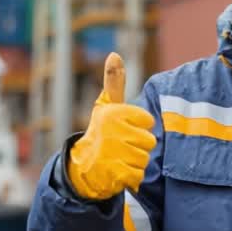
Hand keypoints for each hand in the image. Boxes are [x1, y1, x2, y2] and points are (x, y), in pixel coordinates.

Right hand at [67, 53, 157, 200]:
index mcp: (114, 113)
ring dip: (135, 161)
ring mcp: (114, 153)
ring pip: (144, 158)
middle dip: (138, 146)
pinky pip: (138, 174)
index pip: (148, 121)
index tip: (124, 128)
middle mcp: (113, 131)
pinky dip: (131, 176)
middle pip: (149, 141)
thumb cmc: (100, 132)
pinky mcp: (116, 174)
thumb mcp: (106, 105)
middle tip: (121, 146)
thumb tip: (114, 54)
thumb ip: (114, 81)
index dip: (139, 126)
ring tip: (119, 158)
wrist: (82, 166)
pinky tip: (118, 171)